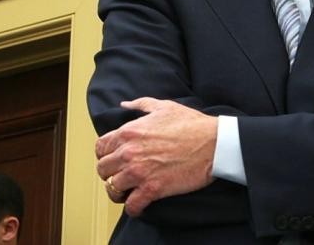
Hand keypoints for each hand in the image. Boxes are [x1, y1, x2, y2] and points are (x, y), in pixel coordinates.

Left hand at [95, 97, 217, 215]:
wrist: (214, 142)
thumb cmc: (192, 124)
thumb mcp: (164, 106)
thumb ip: (141, 104)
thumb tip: (125, 104)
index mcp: (129, 132)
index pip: (100, 148)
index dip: (105, 155)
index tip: (114, 159)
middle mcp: (129, 152)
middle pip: (102, 169)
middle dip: (111, 173)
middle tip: (122, 175)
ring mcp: (140, 172)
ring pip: (112, 188)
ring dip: (119, 191)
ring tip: (128, 191)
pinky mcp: (153, 189)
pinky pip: (132, 206)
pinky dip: (134, 208)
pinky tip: (140, 204)